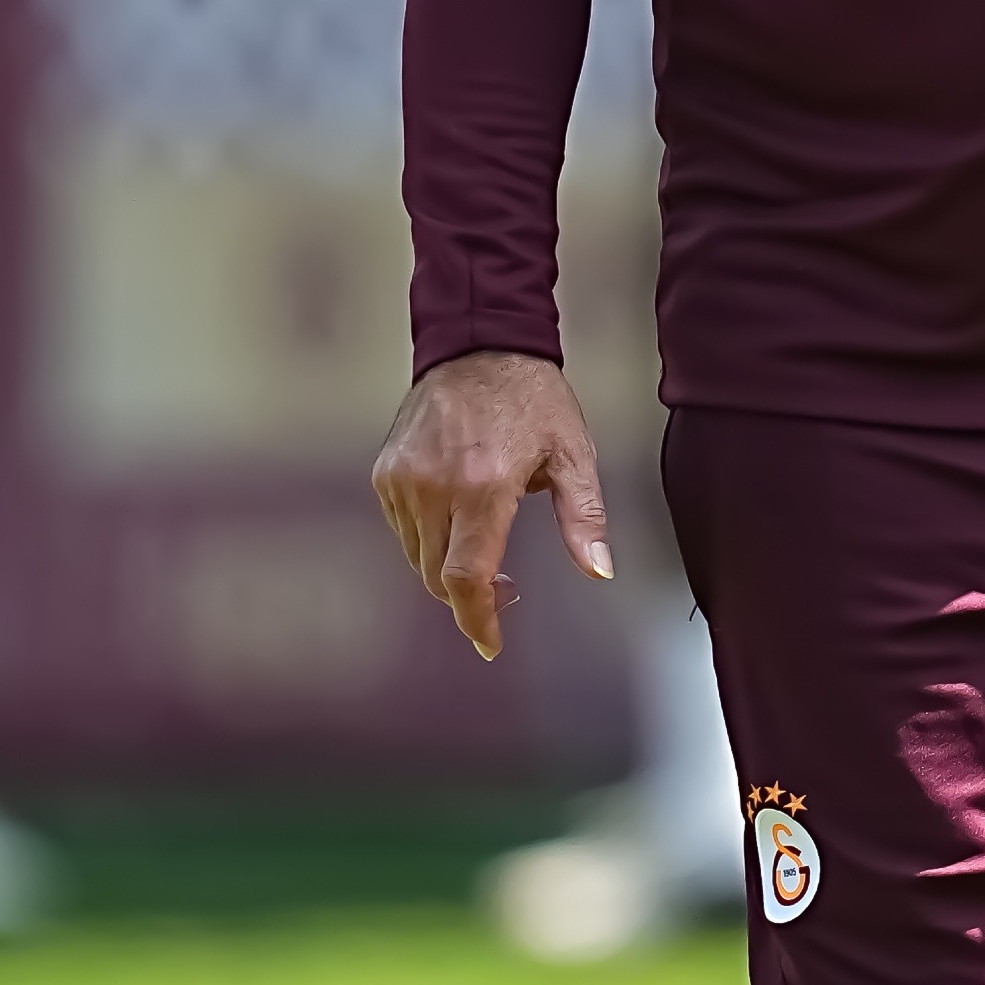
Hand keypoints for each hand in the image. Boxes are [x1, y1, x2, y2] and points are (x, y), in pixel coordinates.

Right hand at [369, 351, 611, 663]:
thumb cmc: (530, 397)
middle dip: (468, 596)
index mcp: (483, 487)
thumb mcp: (573, 455)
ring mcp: (403, 478)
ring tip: (482, 545)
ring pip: (415, 555)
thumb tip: (598, 569)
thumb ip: (583, 517)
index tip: (489, 642)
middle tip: (504, 588)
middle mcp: (434, 485)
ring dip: (446, 566)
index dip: (476, 619)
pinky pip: (401, 527)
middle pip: (437, 575)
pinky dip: (425, 538)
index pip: (466, 577)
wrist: (479, 343)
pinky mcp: (386, 471)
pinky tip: (454, 518)